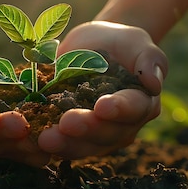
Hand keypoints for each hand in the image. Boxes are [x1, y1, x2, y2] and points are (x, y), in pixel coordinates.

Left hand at [37, 21, 167, 158]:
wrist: (96, 48)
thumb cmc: (120, 43)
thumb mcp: (136, 41)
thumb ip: (148, 59)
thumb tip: (154, 83)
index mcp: (142, 102)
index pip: (134, 109)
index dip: (119, 110)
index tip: (102, 106)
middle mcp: (124, 125)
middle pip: (107, 133)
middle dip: (87, 129)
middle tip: (67, 123)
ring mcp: (100, 136)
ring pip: (85, 146)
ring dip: (66, 144)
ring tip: (45, 139)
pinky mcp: (76, 138)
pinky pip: (65, 145)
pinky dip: (50, 146)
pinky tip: (33, 141)